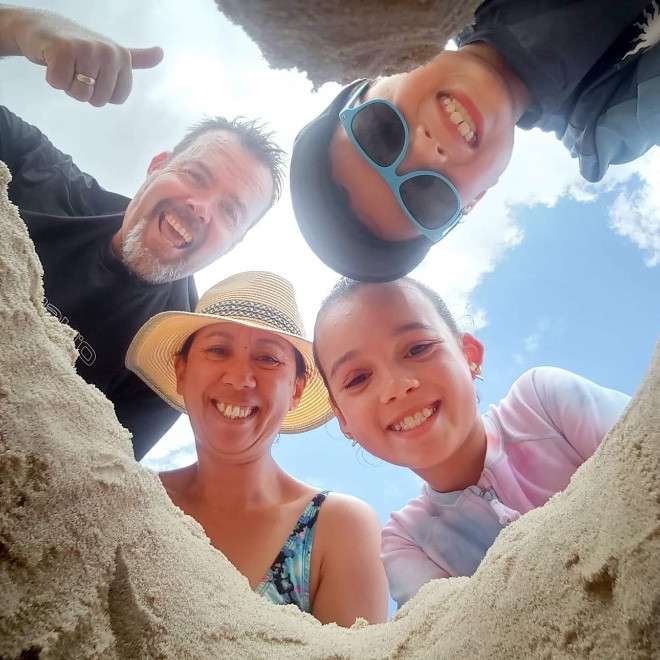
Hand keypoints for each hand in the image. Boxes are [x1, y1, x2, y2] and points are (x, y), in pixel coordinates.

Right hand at [5, 8, 162, 105]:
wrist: (41, 26)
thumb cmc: (79, 46)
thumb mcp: (112, 52)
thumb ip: (137, 58)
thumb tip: (161, 53)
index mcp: (123, 57)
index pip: (116, 99)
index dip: (100, 93)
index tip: (92, 74)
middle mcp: (109, 52)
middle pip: (98, 99)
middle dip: (83, 90)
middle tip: (76, 69)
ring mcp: (86, 49)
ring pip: (80, 94)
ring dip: (67, 85)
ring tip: (66, 65)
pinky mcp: (63, 50)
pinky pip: (60, 84)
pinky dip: (52, 78)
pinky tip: (53, 61)